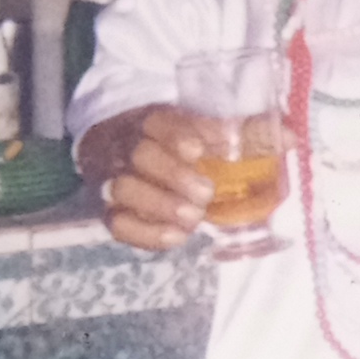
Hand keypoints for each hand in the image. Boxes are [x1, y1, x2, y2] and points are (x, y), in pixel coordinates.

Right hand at [82, 103, 220, 252]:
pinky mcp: (110, 213)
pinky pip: (119, 225)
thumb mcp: (194, 132)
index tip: (198, 151)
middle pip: (140, 155)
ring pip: (125, 189)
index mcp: (148, 124)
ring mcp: (112, 182)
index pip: (156, 122)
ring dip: (162, 205)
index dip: (176, 136)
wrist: (127, 168)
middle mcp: (125, 149)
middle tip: (206, 193)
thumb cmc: (172, 151)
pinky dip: (149, 233)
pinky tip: (179, 236)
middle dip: (175, 175)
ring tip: (195, 216)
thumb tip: (249, 131)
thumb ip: (221, 133)